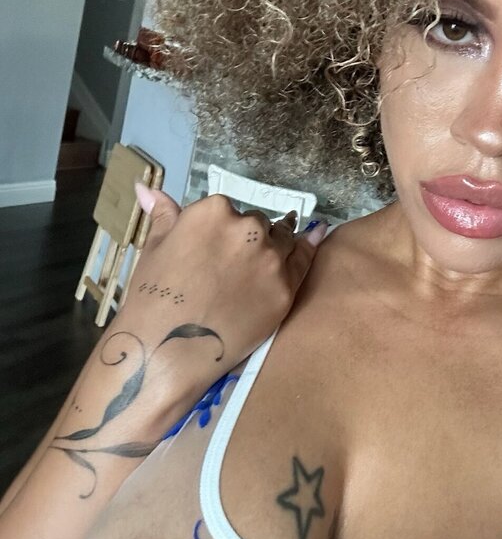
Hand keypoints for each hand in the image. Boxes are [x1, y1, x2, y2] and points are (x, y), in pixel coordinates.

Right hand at [116, 185, 328, 381]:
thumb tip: (148, 189)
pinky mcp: (287, 288)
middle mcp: (248, 228)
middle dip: (247, 240)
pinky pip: (304, 259)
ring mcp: (271, 259)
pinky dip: (309, 247)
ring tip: (266, 259)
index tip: (213, 250)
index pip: (227, 210)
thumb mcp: (153, 249)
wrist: (168, 350)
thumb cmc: (152, 299)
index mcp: (213, 211)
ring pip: (282, 239)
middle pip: (257, 224)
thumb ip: (163, 215)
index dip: (221, 231)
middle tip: (231, 268)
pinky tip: (317, 234)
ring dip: (276, 245)